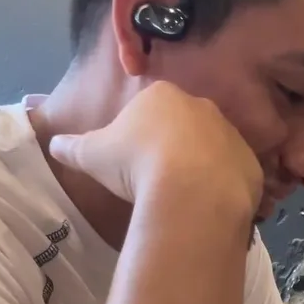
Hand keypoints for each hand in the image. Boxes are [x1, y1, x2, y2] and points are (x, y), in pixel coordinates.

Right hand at [49, 81, 262, 211]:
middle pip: (184, 125)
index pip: (148, 107)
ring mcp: (230, 134)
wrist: (191, 190)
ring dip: (200, 168)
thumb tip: (54, 144)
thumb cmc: (135, 163)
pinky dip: (221, 188)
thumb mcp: (92, 155)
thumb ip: (73, 147)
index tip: (130, 159)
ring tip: (182, 197)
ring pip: (212, 149)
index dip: (138, 132)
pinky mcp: (249, 164)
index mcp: (163, 95)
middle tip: (155, 179)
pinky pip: (233, 175)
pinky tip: (205, 207)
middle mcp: (202, 107)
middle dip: (172, 147)